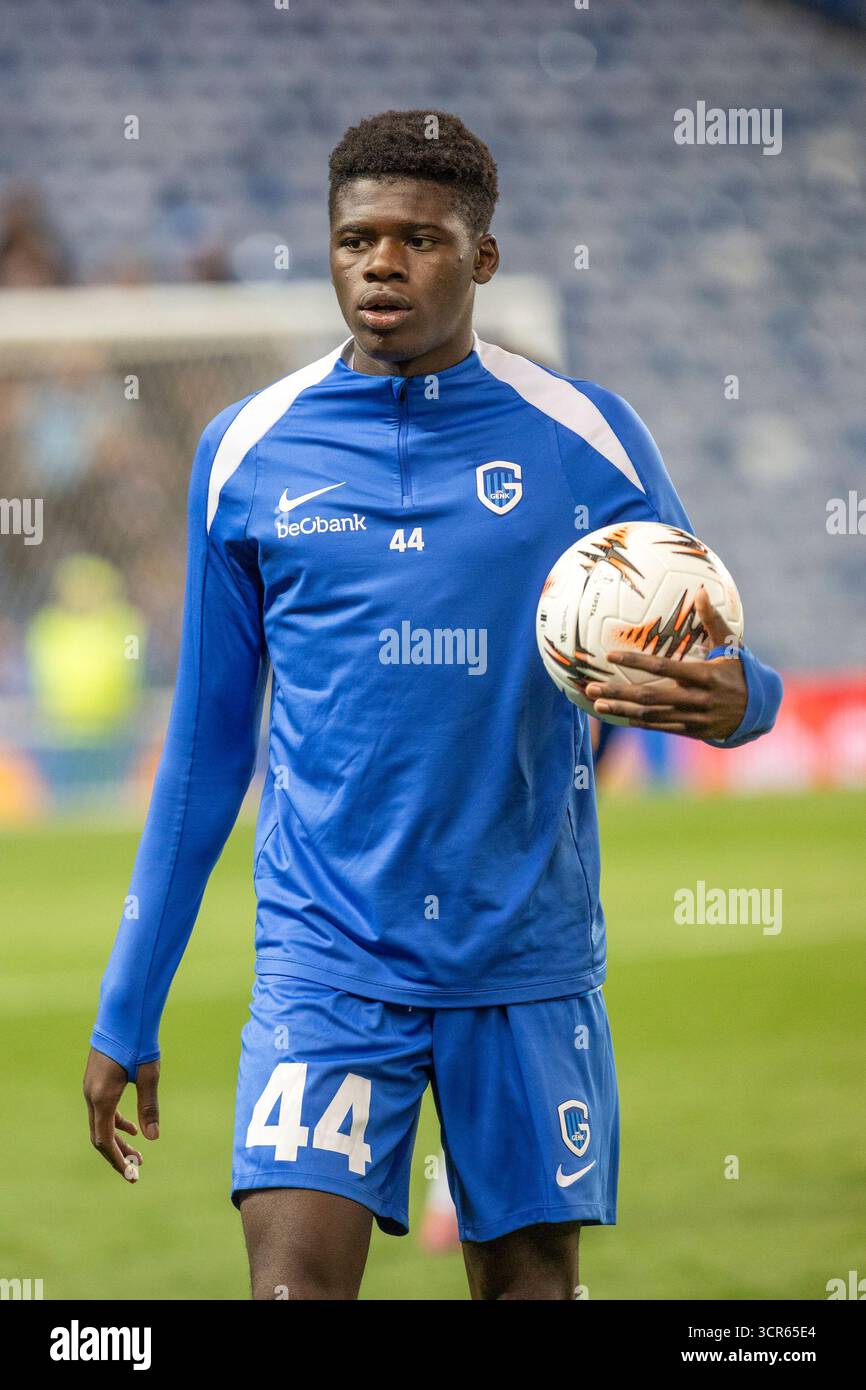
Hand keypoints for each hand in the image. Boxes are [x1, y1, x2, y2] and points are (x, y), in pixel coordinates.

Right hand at [83, 1048, 159, 1183]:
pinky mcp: (96, 1079)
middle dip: (118, 1154)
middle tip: (139, 1168)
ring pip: (100, 1123)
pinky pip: (102, 1109)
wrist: (122, 1012)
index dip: (117, 1160)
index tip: (132, 1175)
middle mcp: (91, 1095)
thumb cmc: (137, 1041)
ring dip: (117, 1139)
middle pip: (100, 1136)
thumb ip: (149, 1107)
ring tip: (139, 1152)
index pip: (103, 1141)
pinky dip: (115, 1122)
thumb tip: (153, 1138)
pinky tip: (132, 1127)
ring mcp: (91, 1087)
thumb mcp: (149, 1075)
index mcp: (101, 1097)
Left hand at [584, 588, 746, 740]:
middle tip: (591, 686)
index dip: (636, 660)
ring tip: (596, 701)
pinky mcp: (690, 731)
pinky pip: (658, 726)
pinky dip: (636, 720)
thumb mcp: (729, 646)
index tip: (611, 653)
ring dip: (621, 708)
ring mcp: (691, 718)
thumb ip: (713, 620)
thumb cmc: (739, 672)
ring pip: (649, 715)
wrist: (758, 711)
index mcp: (703, 676)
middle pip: (649, 696)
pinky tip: (616, 714)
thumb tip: (701, 591)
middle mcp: (695, 699)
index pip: (663, 667)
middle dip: (618, 692)